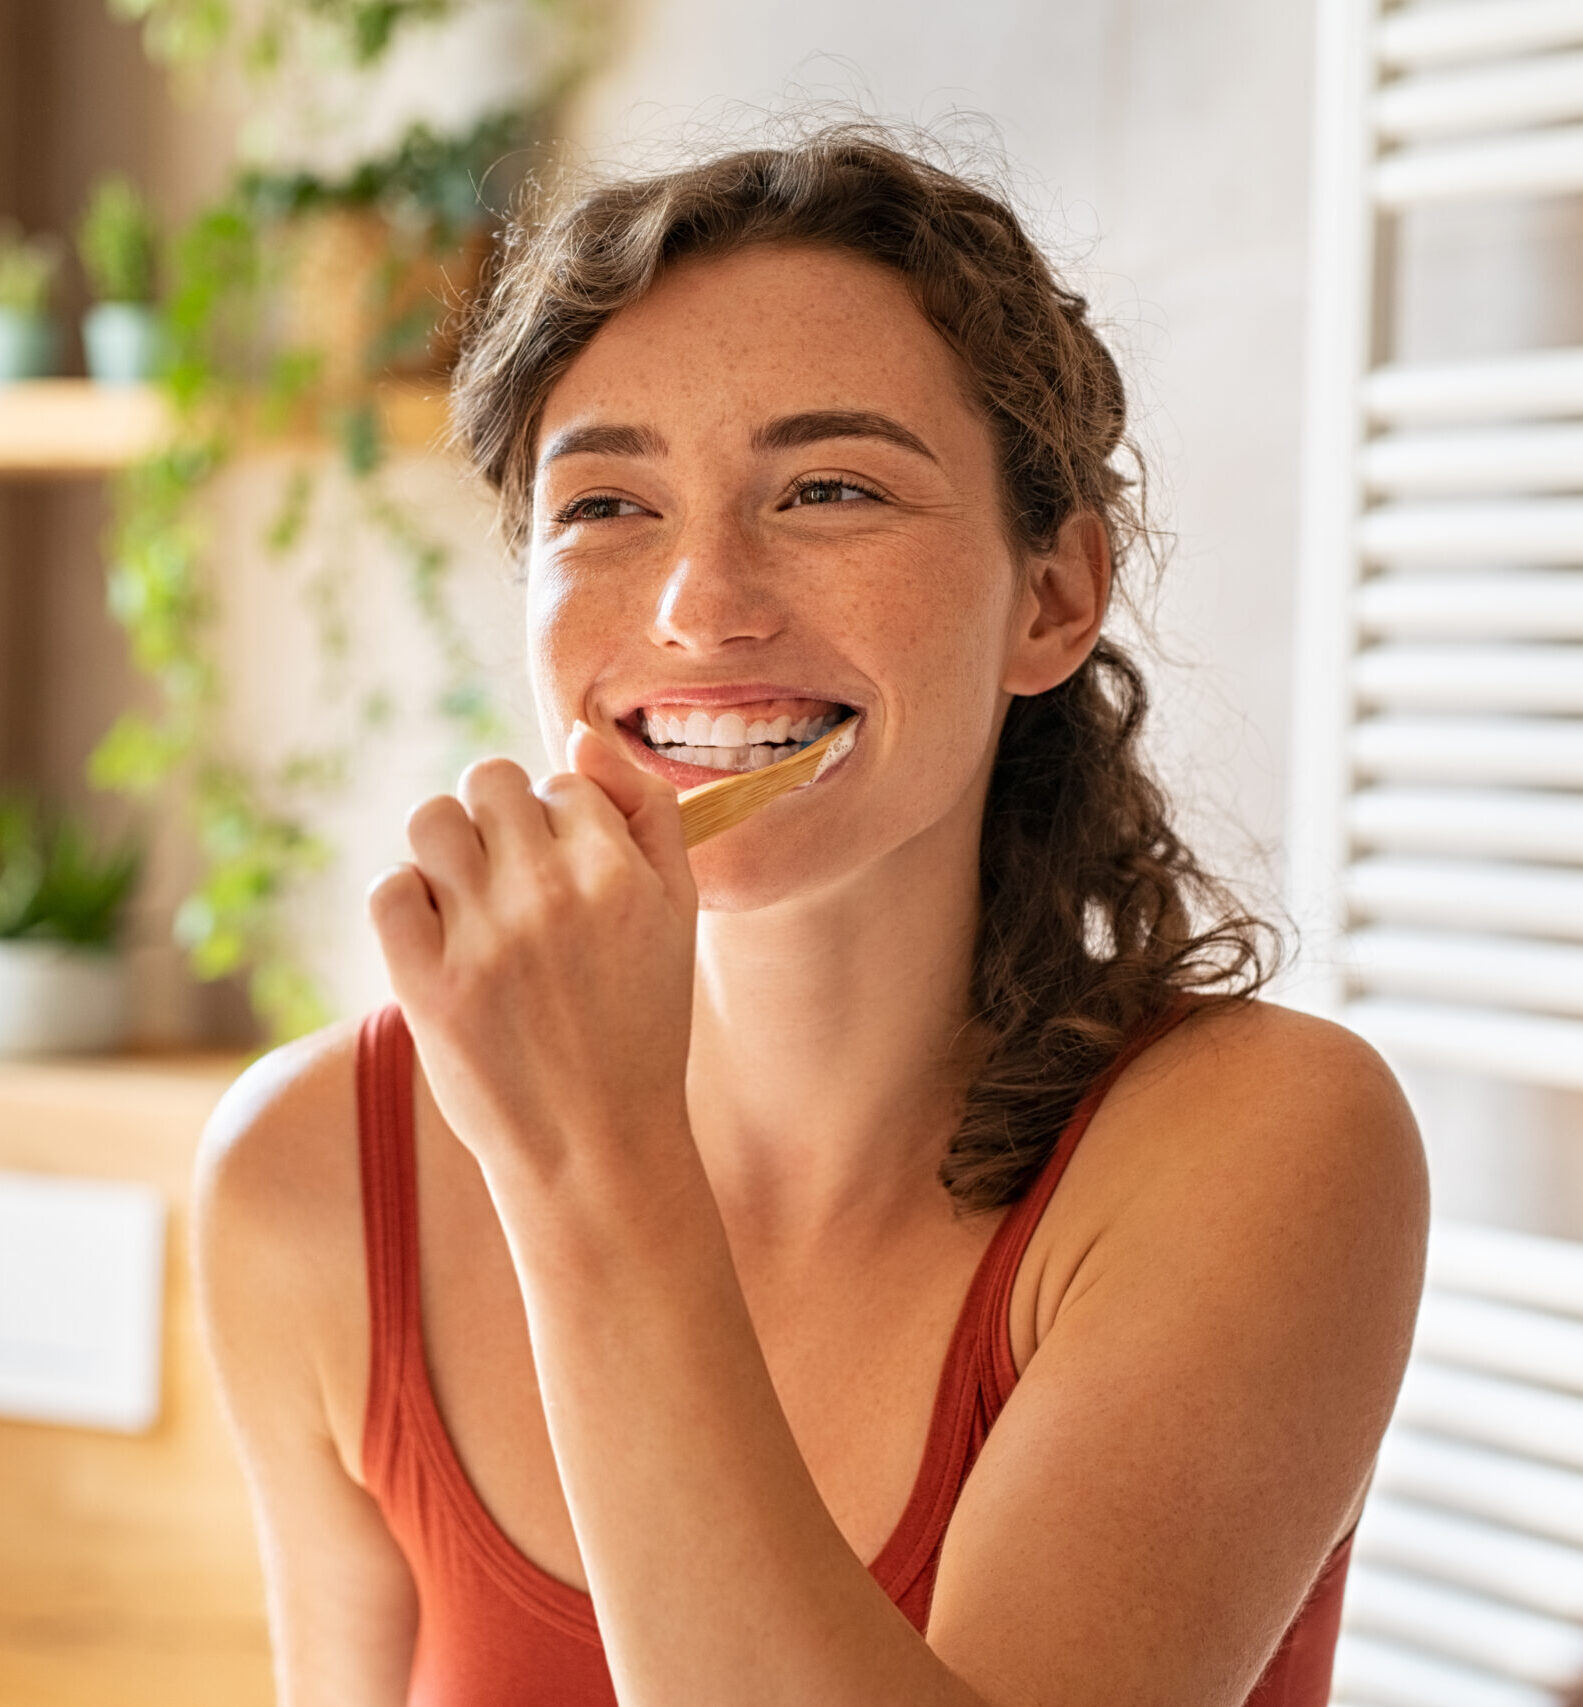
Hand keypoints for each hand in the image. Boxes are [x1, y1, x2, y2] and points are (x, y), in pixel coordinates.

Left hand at [367, 722, 698, 1181]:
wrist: (597, 1147)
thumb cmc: (641, 1025)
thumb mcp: (679, 913)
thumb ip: (648, 812)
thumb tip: (581, 734)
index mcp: (619, 872)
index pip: (563, 782)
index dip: (561, 823)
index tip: (567, 879)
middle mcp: (550, 893)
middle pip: (489, 780)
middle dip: (498, 818)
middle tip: (512, 881)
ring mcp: (484, 939)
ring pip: (431, 820)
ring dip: (446, 848)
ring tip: (469, 900)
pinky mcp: (426, 985)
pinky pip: (388, 889)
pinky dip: (406, 901)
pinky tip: (439, 936)